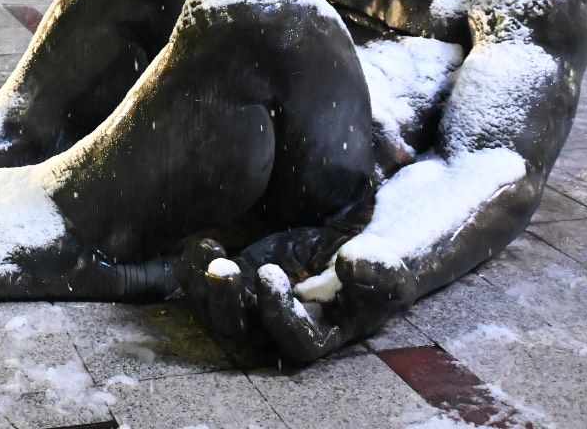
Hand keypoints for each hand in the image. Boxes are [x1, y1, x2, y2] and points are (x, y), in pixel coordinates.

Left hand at [176, 238, 401, 363]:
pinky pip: (206, 285)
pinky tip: (202, 244)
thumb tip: (352, 263)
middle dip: (226, 304)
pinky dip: (195, 268)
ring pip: (216, 311)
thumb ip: (378, 273)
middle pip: (242, 332)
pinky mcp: (242, 280)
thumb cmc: (379, 269)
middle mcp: (281, 327)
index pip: (292, 341)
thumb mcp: (390, 271)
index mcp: (321, 334)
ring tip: (208, 252)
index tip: (272, 273)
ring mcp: (256, 304)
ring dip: (204, 285)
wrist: (359, 252)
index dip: (276, 313)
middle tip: (225, 268)